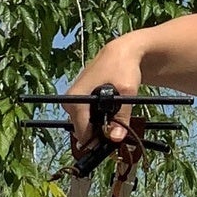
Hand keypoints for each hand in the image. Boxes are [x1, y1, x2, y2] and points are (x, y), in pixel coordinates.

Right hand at [60, 36, 147, 160]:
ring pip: (84, 125)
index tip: (113, 144)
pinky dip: (97, 120)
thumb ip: (121, 117)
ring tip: (116, 121)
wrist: (121, 52)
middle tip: (118, 131)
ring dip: (99, 127)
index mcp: (76, 100)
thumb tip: (115, 138)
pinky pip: (85, 118)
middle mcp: (69, 101)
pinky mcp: (77, 99)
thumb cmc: (122, 68)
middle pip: (82, 130)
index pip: (82, 132)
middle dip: (99, 134)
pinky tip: (110, 115)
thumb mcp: (127, 92)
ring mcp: (72, 101)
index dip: (98, 141)